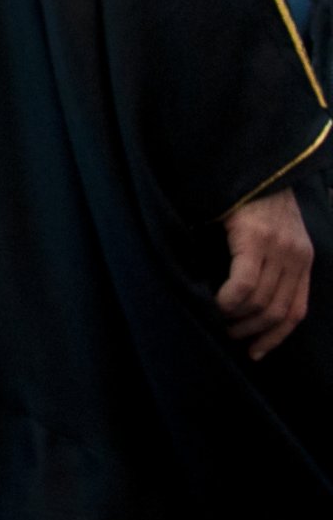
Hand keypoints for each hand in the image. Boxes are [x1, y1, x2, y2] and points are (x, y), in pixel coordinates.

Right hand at [218, 188, 309, 357]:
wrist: (248, 167)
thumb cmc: (249, 203)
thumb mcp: (269, 239)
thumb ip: (266, 265)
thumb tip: (247, 304)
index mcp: (303, 259)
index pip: (296, 311)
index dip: (275, 338)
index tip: (254, 352)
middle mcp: (296, 257)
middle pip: (277, 312)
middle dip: (250, 332)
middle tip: (227, 333)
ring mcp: (278, 248)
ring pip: (260, 302)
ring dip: (236, 319)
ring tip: (218, 318)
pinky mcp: (256, 239)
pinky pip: (245, 285)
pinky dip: (229, 301)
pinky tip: (216, 303)